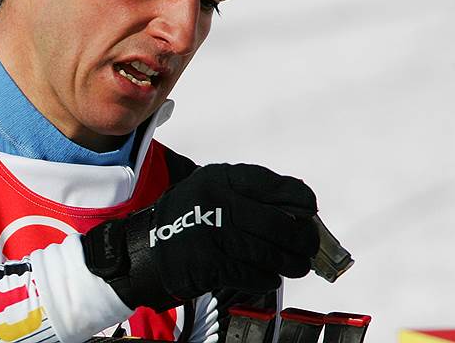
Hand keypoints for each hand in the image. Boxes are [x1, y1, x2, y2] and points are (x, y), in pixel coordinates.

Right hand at [81, 163, 319, 310]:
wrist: (143, 248)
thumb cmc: (188, 219)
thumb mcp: (212, 191)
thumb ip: (250, 196)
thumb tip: (299, 213)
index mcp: (221, 178)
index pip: (273, 185)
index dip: (300, 199)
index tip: (310, 211)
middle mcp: (217, 201)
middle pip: (278, 222)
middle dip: (302, 238)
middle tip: (309, 246)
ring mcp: (213, 234)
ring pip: (270, 252)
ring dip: (290, 262)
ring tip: (296, 265)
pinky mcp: (209, 264)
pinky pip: (253, 274)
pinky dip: (267, 278)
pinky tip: (269, 276)